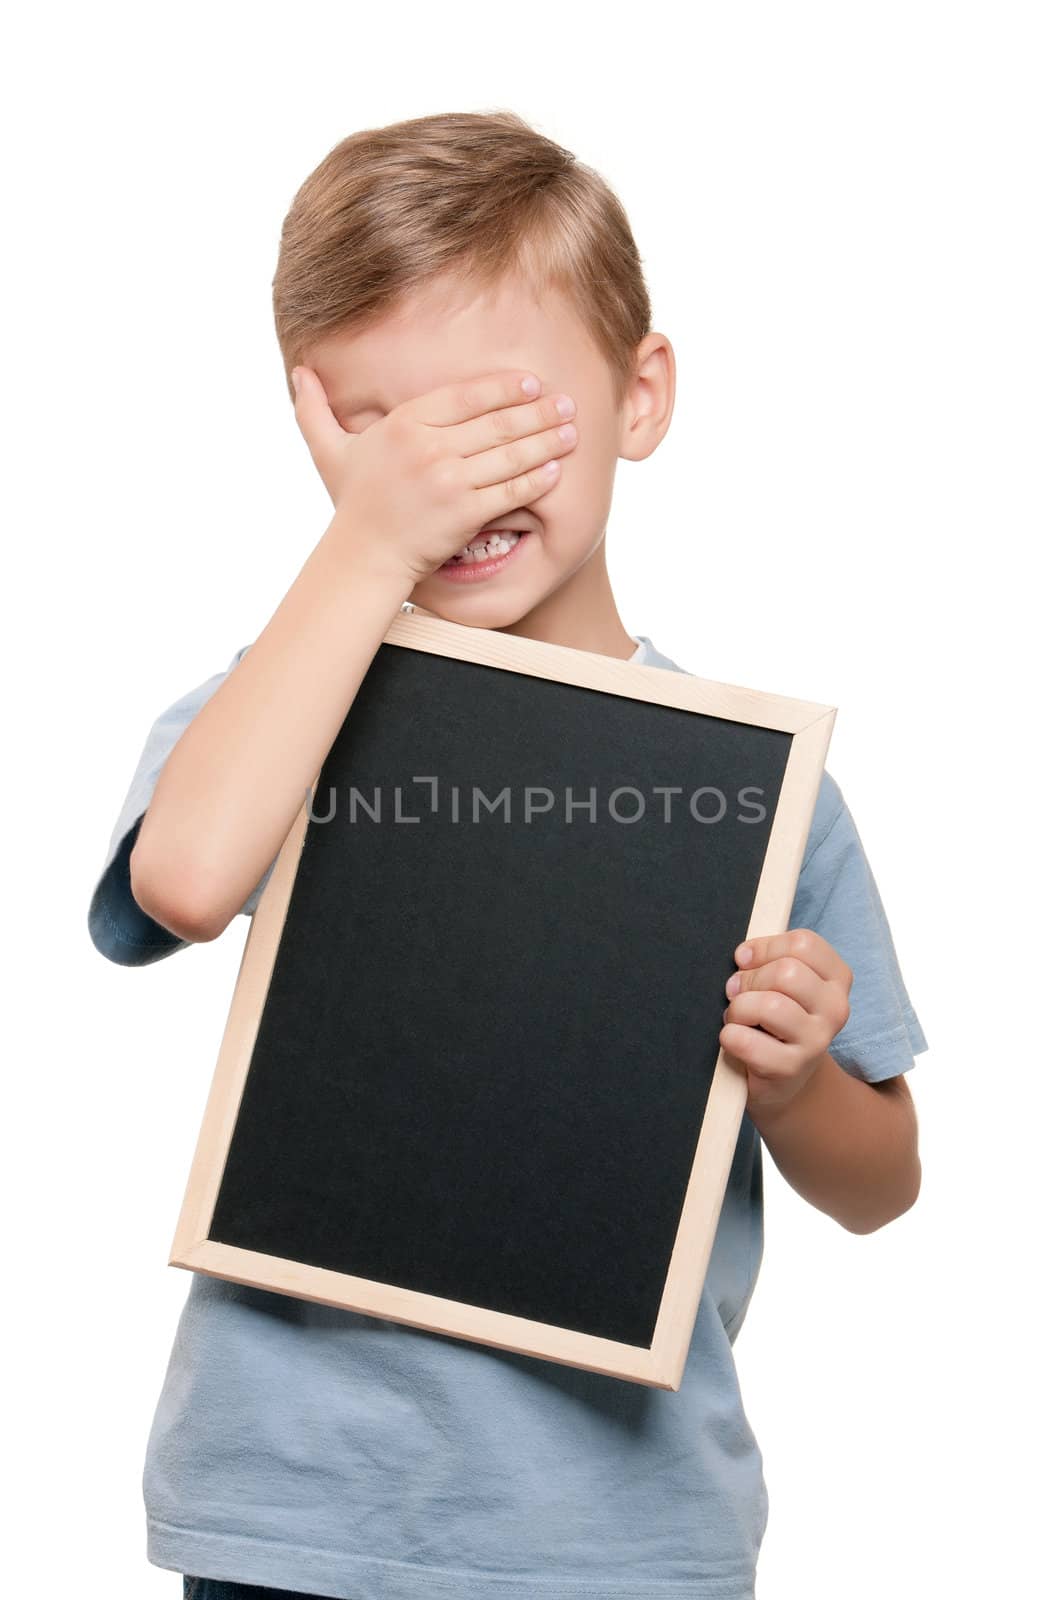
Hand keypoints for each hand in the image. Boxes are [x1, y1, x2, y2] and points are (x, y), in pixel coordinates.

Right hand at [288, 366, 578, 584]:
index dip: (503, 386)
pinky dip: (537, 478)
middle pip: (496, 421)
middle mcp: (427, 447)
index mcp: (404, 424)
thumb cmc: (353, 505)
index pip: (466, 395)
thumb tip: (299, 372)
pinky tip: (558, 468)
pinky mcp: (465, 513)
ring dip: (547, 440)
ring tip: (572, 431)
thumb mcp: (329, 451)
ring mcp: (448, 480)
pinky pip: (510, 490)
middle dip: (538, 410)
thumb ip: (314, 409)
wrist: (364, 558)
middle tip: (567, 402)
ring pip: (510, 453)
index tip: (530, 382)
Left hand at [720, 929, 852, 1115]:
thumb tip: (744, 956)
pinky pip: (747, 1041)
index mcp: (837, 978)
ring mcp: (817, 1040)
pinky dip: (730, 1036)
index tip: (745, 960)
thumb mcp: (785, 984)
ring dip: (739, 1008)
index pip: (803, 943)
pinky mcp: (791, 1068)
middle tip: (736, 992)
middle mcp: (835, 1008)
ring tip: (737, 1017)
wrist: (785, 1078)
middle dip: (749, 979)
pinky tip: (734, 1039)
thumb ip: (771, 960)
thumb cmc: (777, 1020)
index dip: (765, 947)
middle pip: (786, 972)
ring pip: (769, 1005)